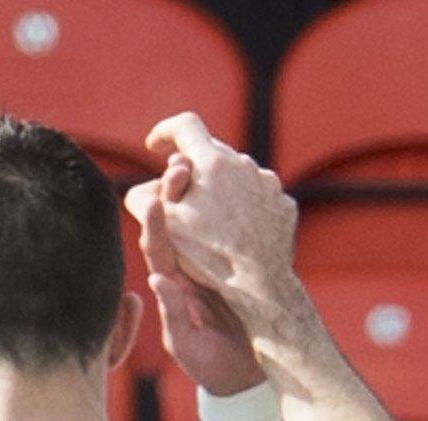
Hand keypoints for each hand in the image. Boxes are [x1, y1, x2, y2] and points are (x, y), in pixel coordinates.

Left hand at [126, 156, 260, 395]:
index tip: (153, 201)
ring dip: (202, 190)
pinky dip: (229, 204)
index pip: (158, 249)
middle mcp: (189, 267)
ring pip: (204, 219)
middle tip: (179, 164)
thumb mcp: (187, 346)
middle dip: (174, 192)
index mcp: (173, 284)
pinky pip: (230, 229)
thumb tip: (157, 280)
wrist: (246, 373)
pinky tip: (235, 179)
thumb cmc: (210, 365)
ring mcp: (214, 262)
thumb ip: (173, 315)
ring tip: (200, 160)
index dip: (154, 224)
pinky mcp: (238, 262)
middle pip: (178, 223)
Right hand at [139, 112, 301, 327]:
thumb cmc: (208, 258)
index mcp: (211, 163)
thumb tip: (145, 188)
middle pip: (212, 151)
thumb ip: (143, 199)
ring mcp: (269, 184)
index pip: (185, 126)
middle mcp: (244, 164)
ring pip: (238, 174)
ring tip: (209, 220)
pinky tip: (236, 232)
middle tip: (179, 193)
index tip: (154, 146)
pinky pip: (259, 196)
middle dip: (193, 167)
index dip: (164, 132)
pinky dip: (245, 206)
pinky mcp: (284, 205)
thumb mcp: (162, 228)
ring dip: (221, 187)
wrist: (260, 287)